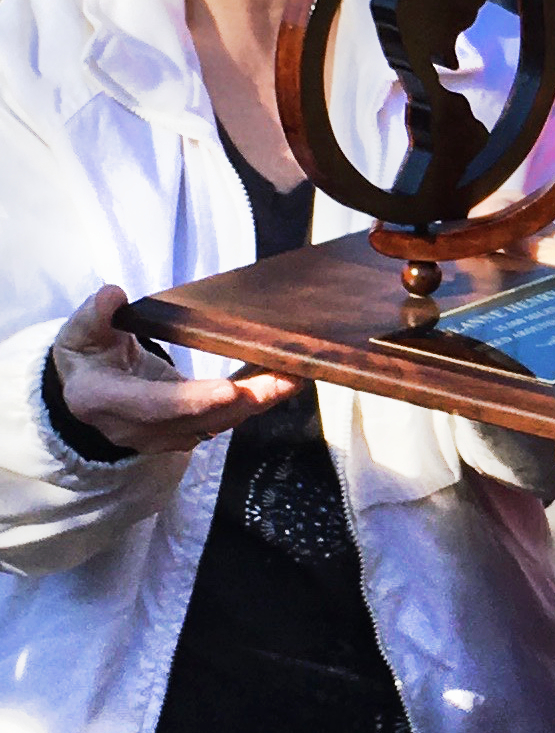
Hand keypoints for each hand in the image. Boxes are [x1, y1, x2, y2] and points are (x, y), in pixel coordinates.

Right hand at [52, 288, 300, 455]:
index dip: (192, 400)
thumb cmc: (86, 355)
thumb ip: (94, 316)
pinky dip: (255, 400)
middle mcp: (136, 428)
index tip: (230, 389)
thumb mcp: (79, 333)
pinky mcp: (186, 432)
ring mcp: (163, 436)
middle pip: (199, 420)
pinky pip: (226, 418)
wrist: (85, 390)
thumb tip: (111, 296)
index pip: (153, 406)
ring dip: (260, 400)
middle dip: (248, 400)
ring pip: (219, 422)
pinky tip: (284, 376)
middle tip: (288, 375)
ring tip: (297, 372)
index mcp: (104, 401)